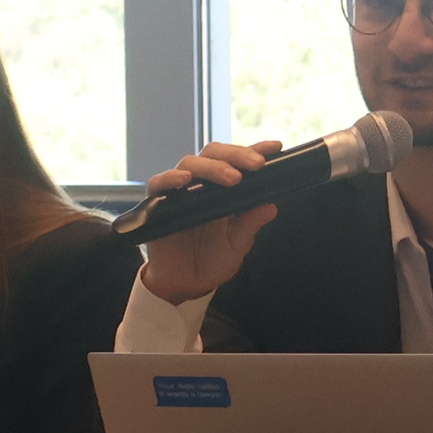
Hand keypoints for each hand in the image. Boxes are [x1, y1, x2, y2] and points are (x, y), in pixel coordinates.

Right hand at [133, 140, 282, 303]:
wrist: (185, 285)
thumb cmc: (212, 260)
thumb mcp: (237, 245)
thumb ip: (250, 225)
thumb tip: (271, 206)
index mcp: (223, 190)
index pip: (237, 162)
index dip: (254, 150)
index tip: (275, 147)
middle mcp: (201, 185)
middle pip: (214, 154)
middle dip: (237, 155)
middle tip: (256, 164)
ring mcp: (179, 192)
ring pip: (190, 163)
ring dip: (212, 166)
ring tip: (232, 177)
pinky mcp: (157, 204)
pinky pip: (159, 184)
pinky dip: (170, 178)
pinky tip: (185, 180)